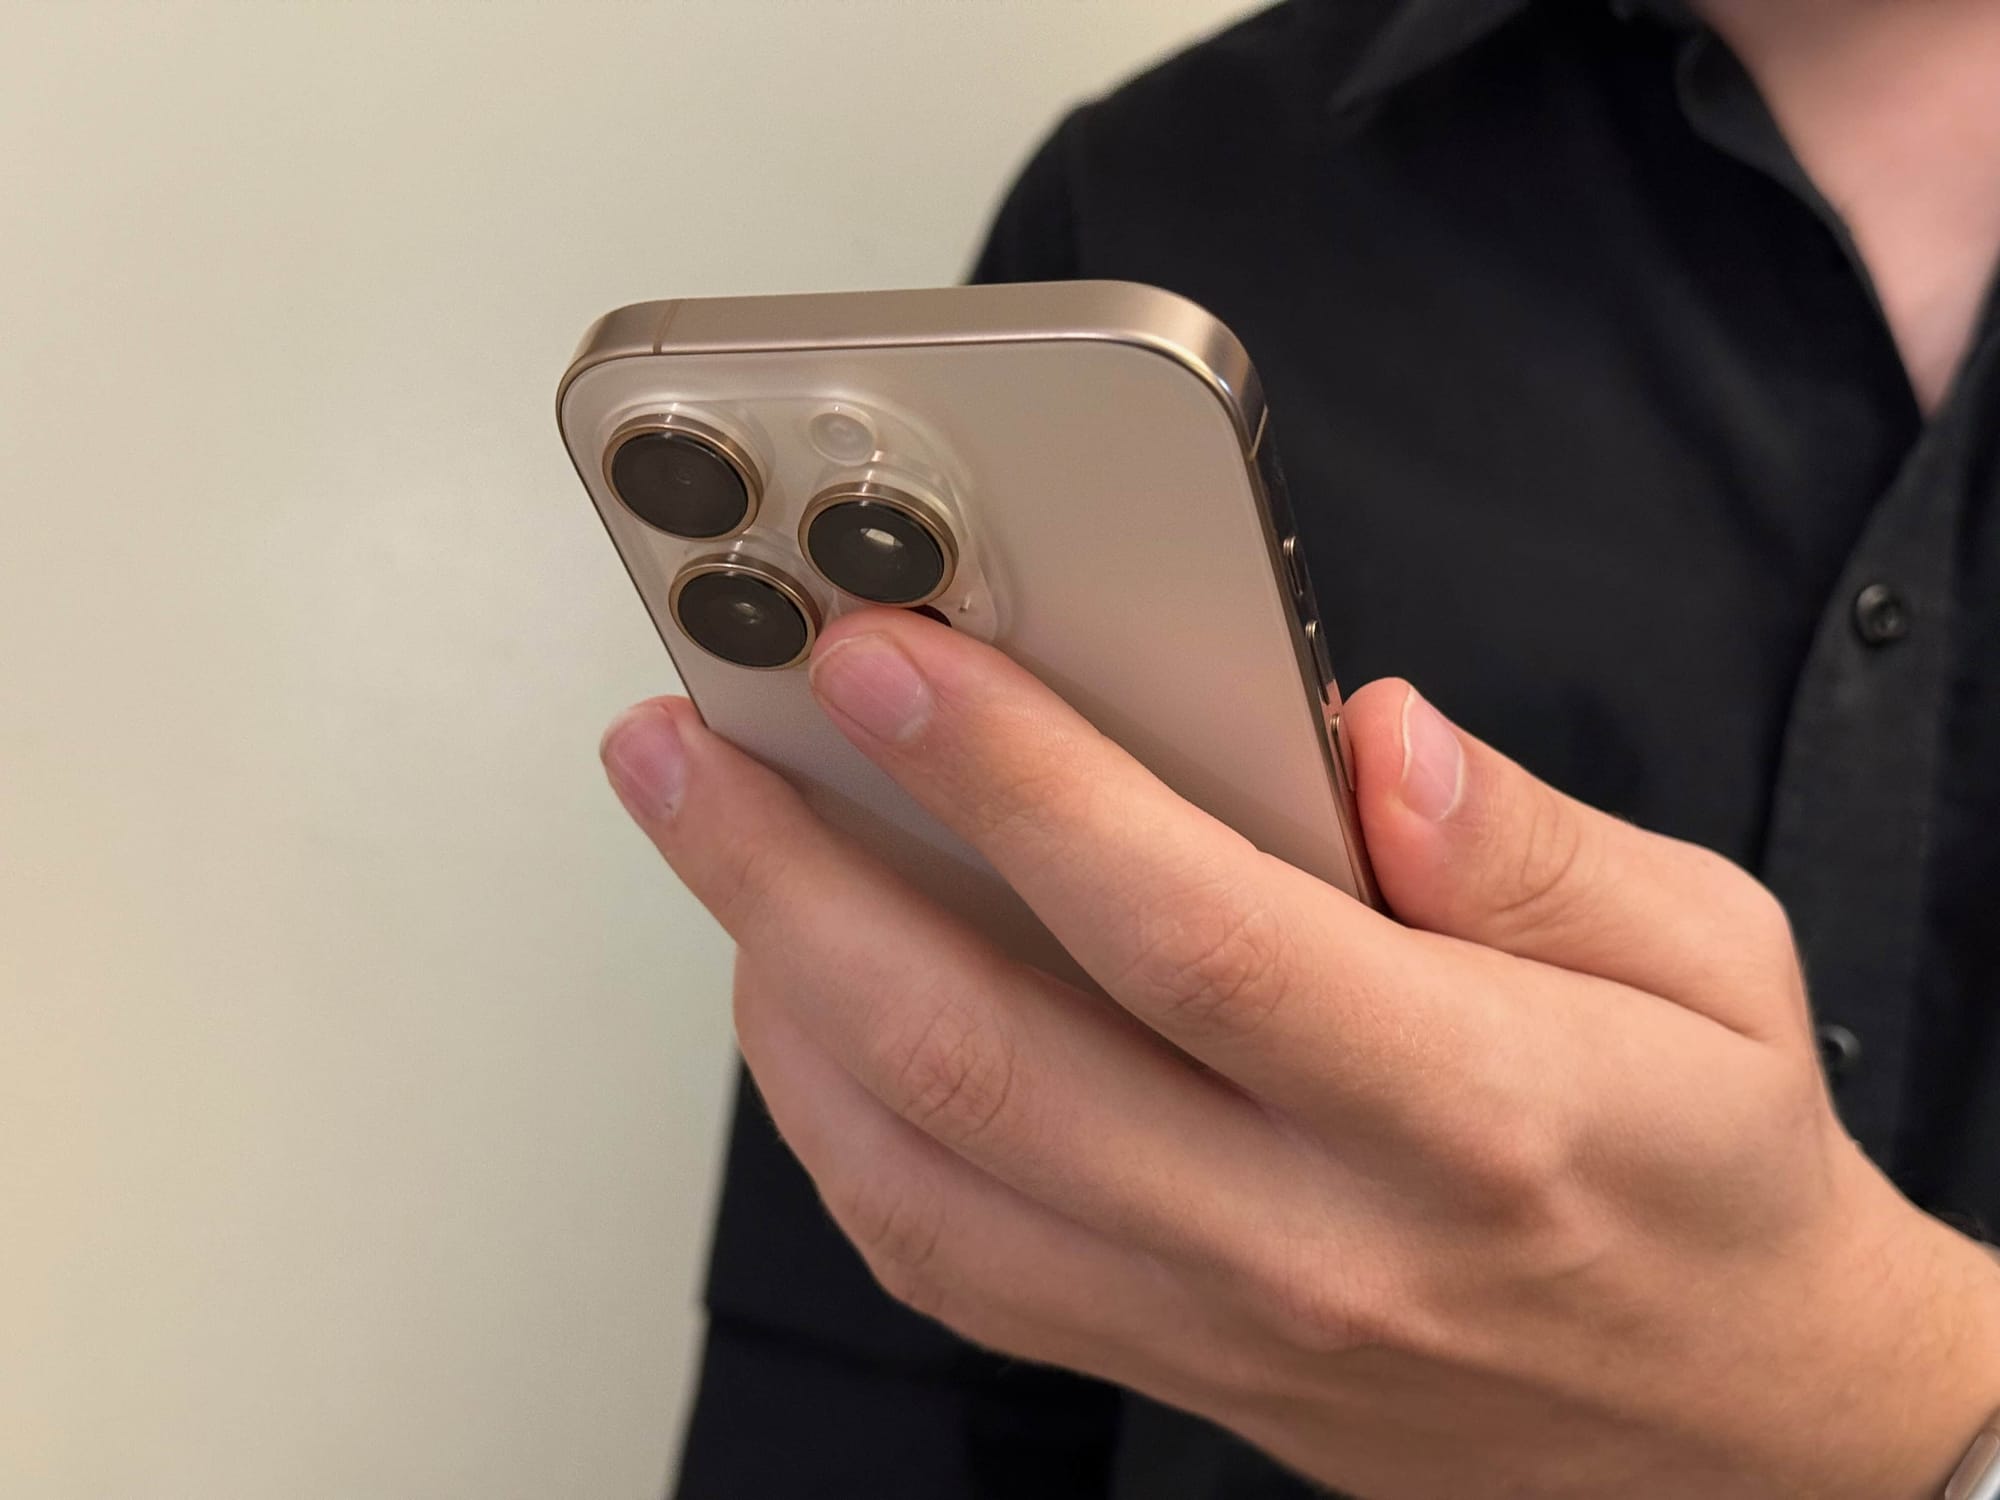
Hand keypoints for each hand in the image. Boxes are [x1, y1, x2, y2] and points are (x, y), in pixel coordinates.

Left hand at [602, 609, 1999, 1498]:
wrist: (1731, 1430)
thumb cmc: (1712, 1174)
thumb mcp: (1713, 963)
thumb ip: (1534, 843)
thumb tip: (1367, 741)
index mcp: (1459, 1107)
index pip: (1183, 929)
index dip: (1013, 779)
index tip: (884, 653)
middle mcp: (1306, 1235)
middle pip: (980, 1055)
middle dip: (794, 878)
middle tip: (687, 741)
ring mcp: (1211, 1319)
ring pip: (917, 1174)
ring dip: (779, 995)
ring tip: (719, 843)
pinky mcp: (1157, 1357)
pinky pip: (943, 1253)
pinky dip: (834, 1121)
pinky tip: (801, 999)